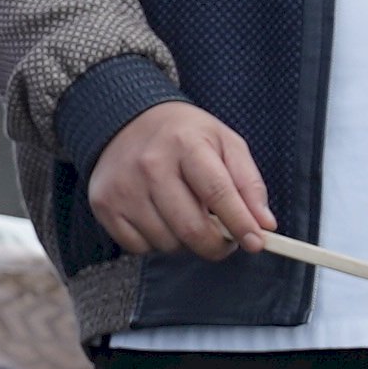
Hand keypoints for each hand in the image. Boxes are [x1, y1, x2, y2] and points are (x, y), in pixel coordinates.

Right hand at [86, 96, 272, 261]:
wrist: (124, 121)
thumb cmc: (183, 135)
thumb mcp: (225, 144)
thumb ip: (249, 183)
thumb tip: (264, 225)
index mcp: (186, 145)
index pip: (218, 193)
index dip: (240, 223)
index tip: (256, 243)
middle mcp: (150, 166)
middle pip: (191, 228)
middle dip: (216, 245)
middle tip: (225, 241)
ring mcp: (123, 187)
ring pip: (166, 242)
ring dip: (185, 242)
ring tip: (187, 218)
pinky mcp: (103, 205)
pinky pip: (139, 247)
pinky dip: (155, 242)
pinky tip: (159, 219)